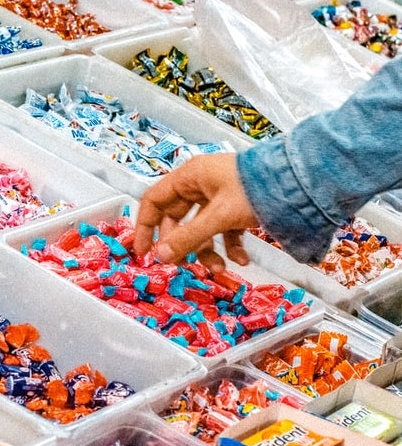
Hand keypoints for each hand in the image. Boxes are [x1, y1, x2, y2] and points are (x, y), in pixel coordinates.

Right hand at [133, 153, 258, 272]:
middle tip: (182, 265)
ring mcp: (218, 196)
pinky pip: (223, 231)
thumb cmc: (257, 187)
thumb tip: (161, 256)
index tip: (144, 252)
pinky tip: (240, 259)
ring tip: (218, 268)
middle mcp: (200, 185)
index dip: (144, 227)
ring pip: (200, 229)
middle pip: (176, 220)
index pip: (153, 201)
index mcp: (189, 177)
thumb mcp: (218, 215)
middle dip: (182, 245)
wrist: (301, 182)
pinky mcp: (236, 207)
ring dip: (207, 251)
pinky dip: (229, 247)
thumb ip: (188, 238)